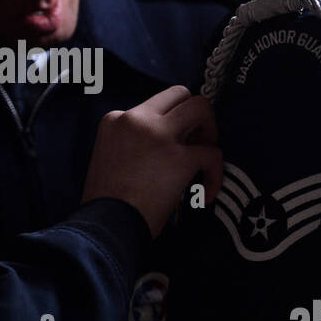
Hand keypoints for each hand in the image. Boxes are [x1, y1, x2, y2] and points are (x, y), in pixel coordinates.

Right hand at [80, 85, 221, 237]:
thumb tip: (165, 148)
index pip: (153, 107)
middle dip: (194, 115)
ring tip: (206, 156)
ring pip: (200, 107)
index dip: (169, 126)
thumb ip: (132, 143)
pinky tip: (207, 194)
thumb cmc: (105, 203)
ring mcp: (159, 135)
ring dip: (210, 130)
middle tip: (196, 141)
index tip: (171, 148)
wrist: (106, 225)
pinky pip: (212, 153)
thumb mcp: (108, 157)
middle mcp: (137, 119)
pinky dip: (215, 173)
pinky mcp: (180, 158)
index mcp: (116, 119)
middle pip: (179, 95)